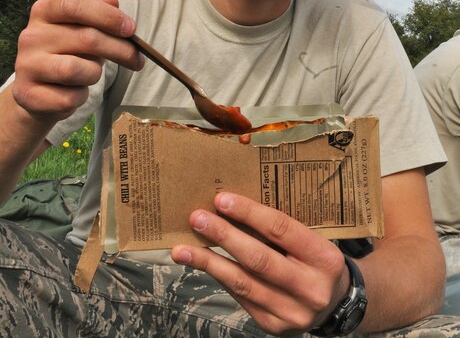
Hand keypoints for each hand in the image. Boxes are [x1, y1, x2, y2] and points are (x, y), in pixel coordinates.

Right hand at [12, 0, 142, 122]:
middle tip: (137, 59)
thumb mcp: (84, 31)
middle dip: (120, 49)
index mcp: (44, 12)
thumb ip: (99, 15)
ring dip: (94, 74)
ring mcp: (26, 65)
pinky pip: (69, 97)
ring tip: (92, 75)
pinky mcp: (28, 94)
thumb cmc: (68, 55)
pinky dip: (81, 96)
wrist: (39, 94)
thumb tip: (113, 1)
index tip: (131, 29)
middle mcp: (30, 36)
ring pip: (76, 69)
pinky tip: (75, 92)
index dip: (106, 15)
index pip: (73, 4)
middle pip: (86, 38)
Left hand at [171, 192, 349, 336]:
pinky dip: (219, 277)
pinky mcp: (273, 326)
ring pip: (242, 283)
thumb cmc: (314, 259)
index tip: (221, 199)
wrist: (333, 303)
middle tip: (197, 219)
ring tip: (182, 249)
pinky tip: (202, 264)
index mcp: (324, 258)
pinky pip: (240, 297)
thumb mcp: (310, 238)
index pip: (281, 229)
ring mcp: (292, 312)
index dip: (249, 213)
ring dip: (208, 262)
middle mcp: (311, 288)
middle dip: (224, 236)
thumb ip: (280, 227)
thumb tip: (232, 205)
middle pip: (259, 258)